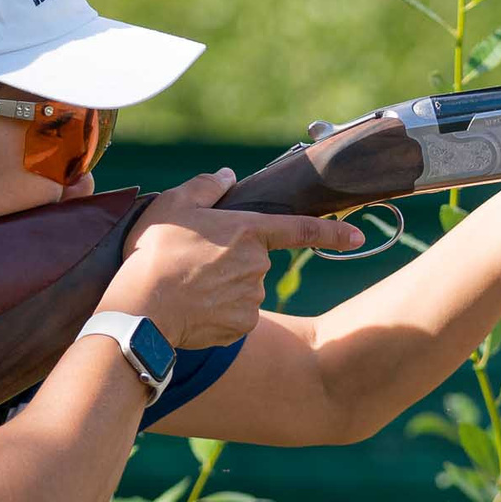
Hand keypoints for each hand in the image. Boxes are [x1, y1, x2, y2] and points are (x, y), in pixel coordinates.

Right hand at [98, 170, 364, 349]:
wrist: (142, 309)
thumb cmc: (154, 252)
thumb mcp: (174, 205)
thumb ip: (206, 187)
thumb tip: (226, 176)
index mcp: (248, 231)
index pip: (301, 230)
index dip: (332, 234)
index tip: (358, 237)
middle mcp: (257, 266)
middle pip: (254, 260)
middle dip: (231, 261)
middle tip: (192, 262)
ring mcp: (252, 298)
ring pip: (244, 289)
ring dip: (222, 287)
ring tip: (187, 286)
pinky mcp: (242, 325)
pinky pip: (235, 315)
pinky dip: (218, 312)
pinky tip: (193, 308)